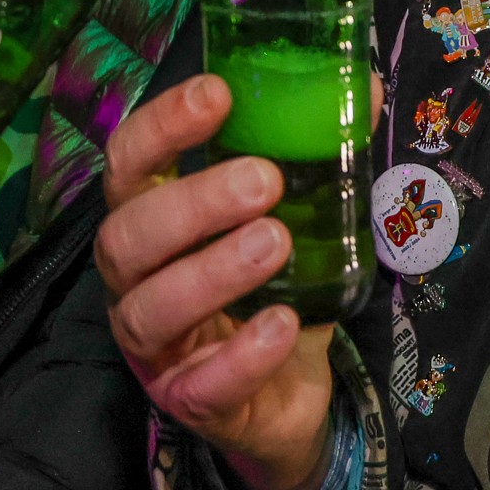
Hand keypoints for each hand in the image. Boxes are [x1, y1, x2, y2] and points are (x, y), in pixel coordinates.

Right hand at [96, 75, 337, 489]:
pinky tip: (282, 323)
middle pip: (125, 237)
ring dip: (212, 272)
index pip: (129, 163)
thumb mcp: (301, 220)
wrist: (290, 393)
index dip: (161, 126)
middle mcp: (136, 281)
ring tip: (276, 243)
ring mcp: (156, 348)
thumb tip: (365, 88)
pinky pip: (202, 384)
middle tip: (263, 180)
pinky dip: (242, 353)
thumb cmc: (276, 287)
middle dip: (191, 203)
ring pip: (149, 311)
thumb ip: (321, 159)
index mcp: (152, 221)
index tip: (218, 94)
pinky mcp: (190, 402)